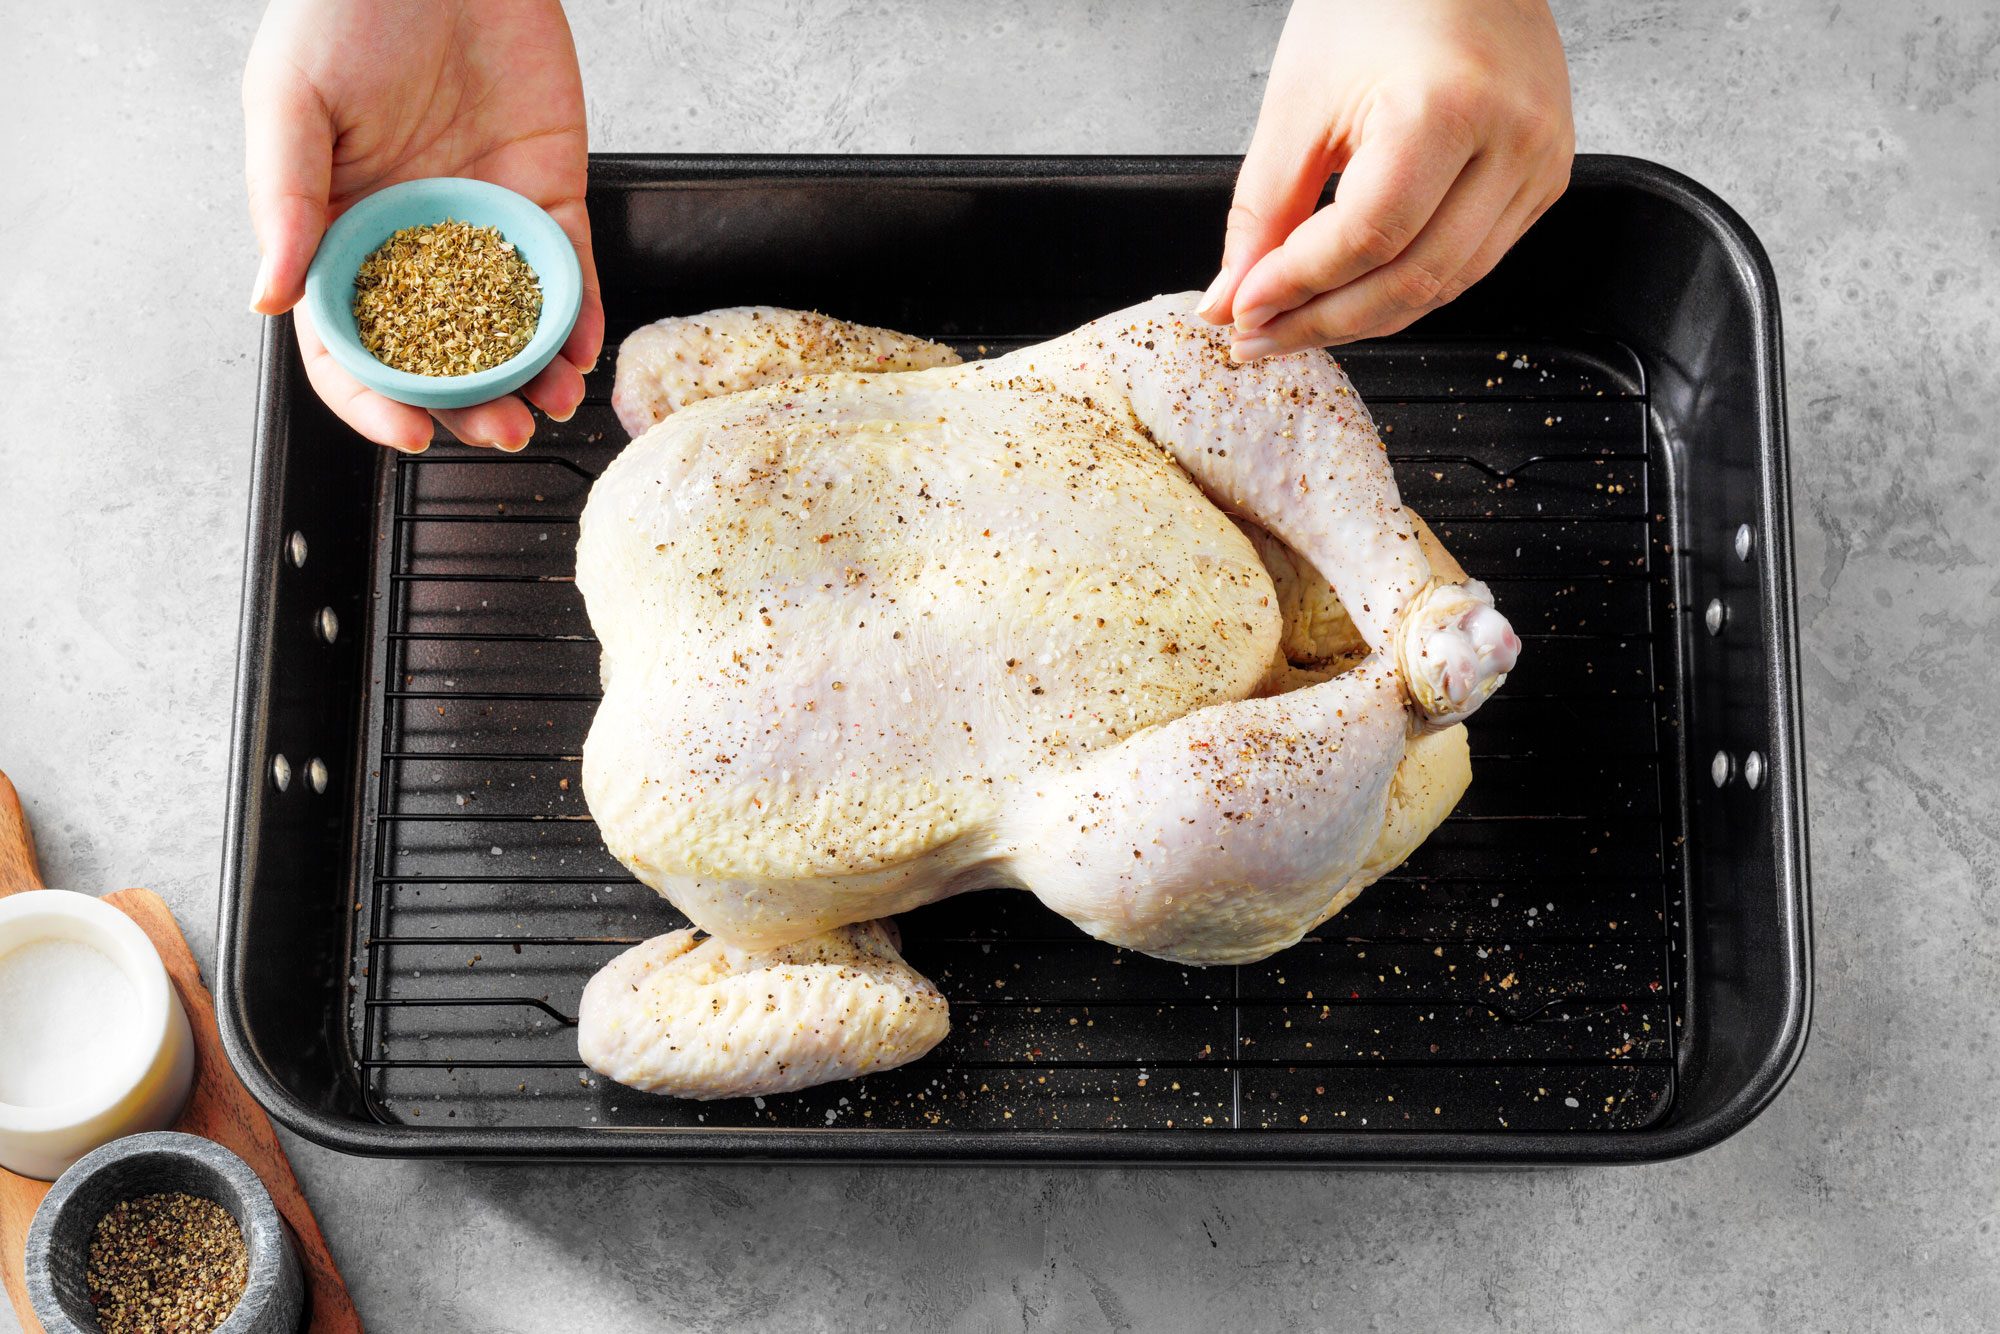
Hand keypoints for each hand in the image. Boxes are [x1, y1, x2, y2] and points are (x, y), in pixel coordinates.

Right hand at [243, 0, 602, 451]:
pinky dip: (578, 317)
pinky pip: (568, 274)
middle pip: (442, 357)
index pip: (351, 347)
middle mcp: (416, 245)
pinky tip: (582, 350)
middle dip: (471, 407)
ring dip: (532, 377)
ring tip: (549, 404)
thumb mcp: (289, 99)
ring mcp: (484, 226)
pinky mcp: (547, 197)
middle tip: (502, 433)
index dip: (375, 400)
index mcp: (342, 236)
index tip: (409, 434)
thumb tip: (267, 301)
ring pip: (512, 329)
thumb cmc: (342, 9)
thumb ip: (284, 200)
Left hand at [1200, 0, 1571, 359]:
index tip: (1240, 311)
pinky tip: (1352, 292)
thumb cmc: (1378, 2)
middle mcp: (1513, 142)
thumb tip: (1231, 299)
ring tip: (1294, 323)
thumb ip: (1263, 211)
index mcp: (1449, 109)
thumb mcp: (1298, 102)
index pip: (1366, 239)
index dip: (1296, 287)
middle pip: (1412, 279)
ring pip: (1445, 286)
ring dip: (1363, 317)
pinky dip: (1407, 287)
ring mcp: (1541, 164)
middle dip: (1323, 322)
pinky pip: (1470, 263)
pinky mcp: (1547, 179)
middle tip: (1258, 339)